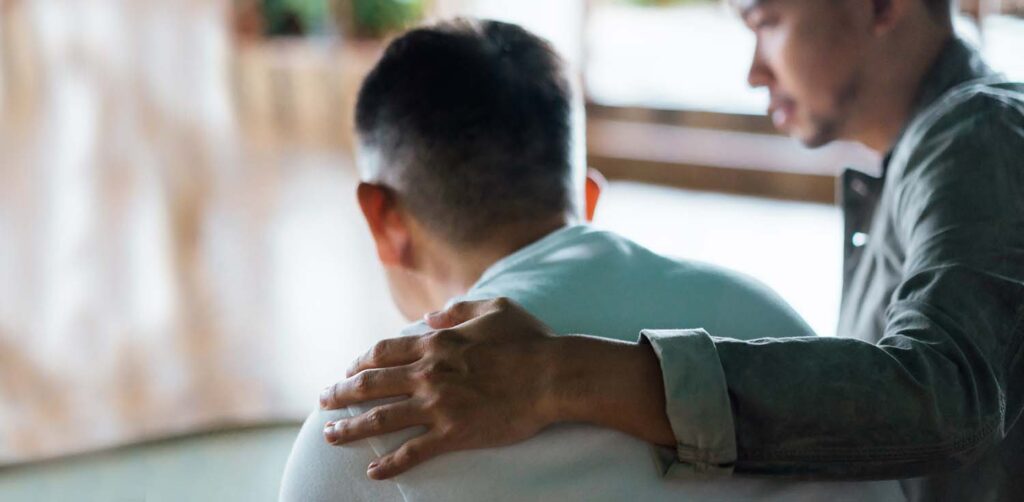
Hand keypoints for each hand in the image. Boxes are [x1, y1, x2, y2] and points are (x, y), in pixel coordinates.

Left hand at [319, 298, 560, 478]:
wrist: (553, 376)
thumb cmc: (529, 340)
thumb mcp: (495, 308)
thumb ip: (458, 310)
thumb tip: (431, 315)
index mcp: (436, 343)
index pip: (383, 352)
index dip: (360, 362)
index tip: (348, 370)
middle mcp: (429, 373)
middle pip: (370, 384)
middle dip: (341, 393)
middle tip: (323, 401)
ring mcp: (438, 405)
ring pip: (381, 418)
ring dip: (351, 427)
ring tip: (330, 436)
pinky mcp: (454, 433)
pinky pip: (413, 451)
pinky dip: (390, 463)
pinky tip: (372, 471)